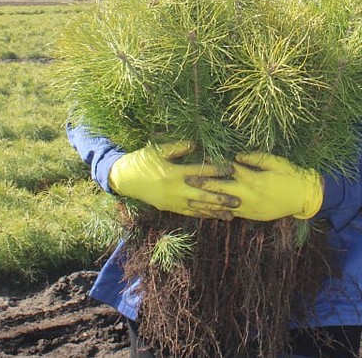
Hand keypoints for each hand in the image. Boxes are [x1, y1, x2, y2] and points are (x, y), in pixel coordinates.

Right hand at [108, 141, 237, 218]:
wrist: (122, 179)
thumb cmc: (141, 161)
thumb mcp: (157, 150)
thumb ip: (178, 148)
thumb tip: (196, 144)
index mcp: (173, 173)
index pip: (199, 173)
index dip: (216, 171)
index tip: (231, 170)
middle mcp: (174, 190)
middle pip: (202, 195)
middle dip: (221, 198)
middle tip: (239, 200)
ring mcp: (172, 201)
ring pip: (198, 208)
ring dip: (215, 212)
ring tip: (231, 215)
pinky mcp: (169, 208)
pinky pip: (189, 213)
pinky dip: (202, 215)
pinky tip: (213, 217)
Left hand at [190, 152, 322, 220]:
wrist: (304, 198)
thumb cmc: (291, 175)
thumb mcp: (276, 161)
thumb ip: (255, 158)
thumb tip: (236, 156)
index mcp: (254, 180)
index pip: (230, 171)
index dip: (214, 165)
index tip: (200, 161)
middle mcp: (249, 195)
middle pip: (221, 190)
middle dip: (203, 184)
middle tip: (187, 180)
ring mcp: (249, 207)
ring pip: (223, 206)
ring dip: (206, 203)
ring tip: (190, 200)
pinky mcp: (252, 215)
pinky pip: (232, 214)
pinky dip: (219, 213)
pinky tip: (208, 212)